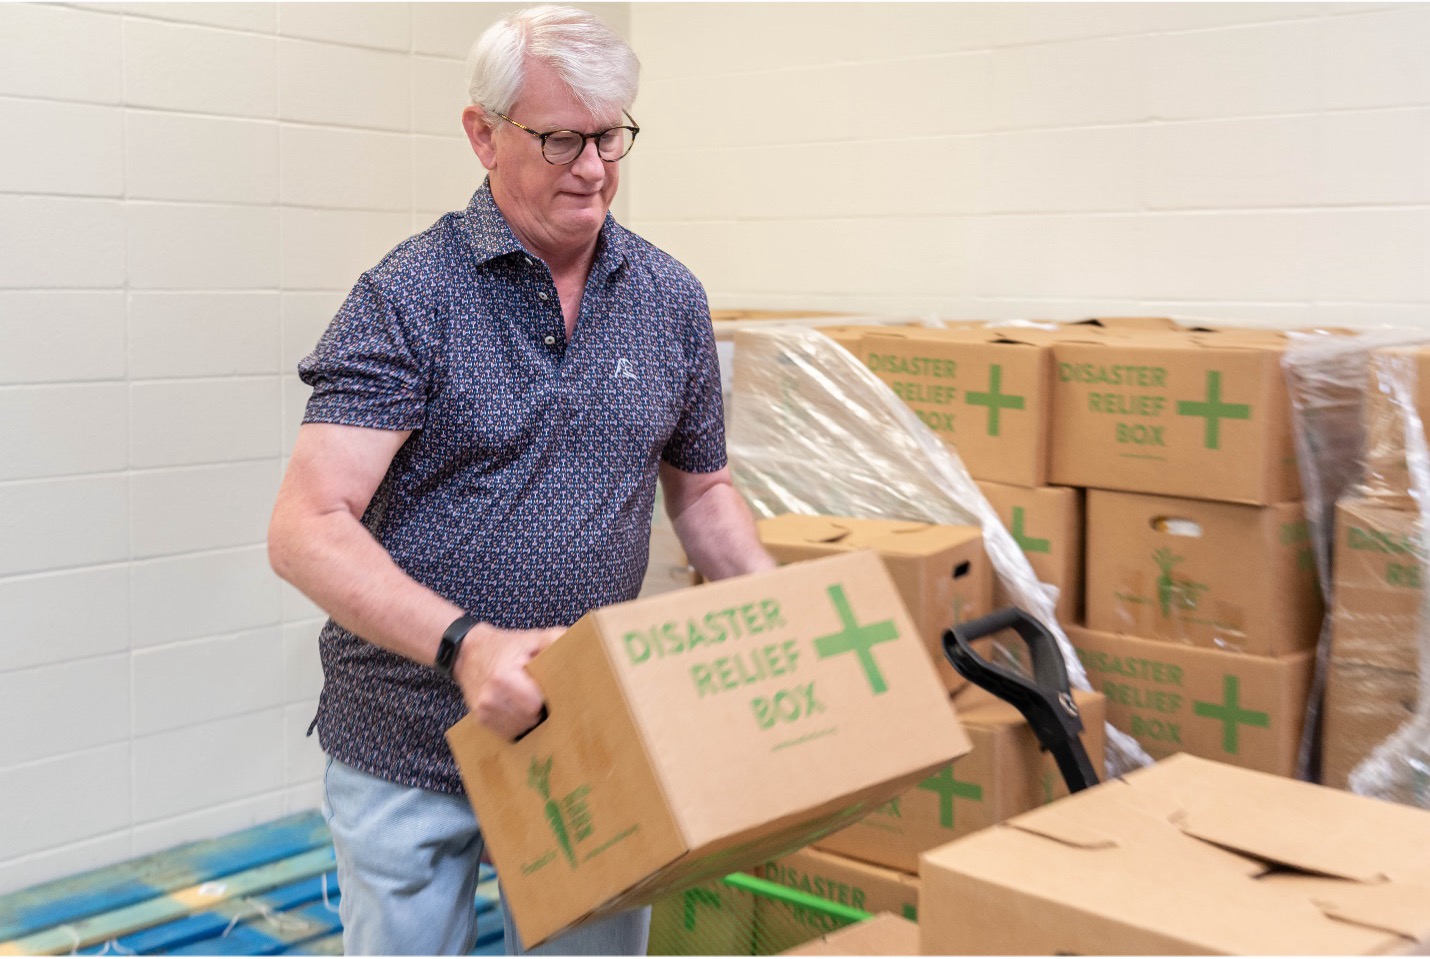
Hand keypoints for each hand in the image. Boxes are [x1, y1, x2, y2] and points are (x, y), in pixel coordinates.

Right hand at [453, 622, 562, 739]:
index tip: (549, 689)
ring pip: (520, 729)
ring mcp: (483, 711)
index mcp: (503, 677)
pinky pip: (508, 734)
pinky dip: (516, 725)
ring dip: (528, 719)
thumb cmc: (505, 647)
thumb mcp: (531, 638)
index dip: (546, 698)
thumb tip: (580, 644)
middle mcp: (489, 697)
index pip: (535, 704)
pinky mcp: (480, 720)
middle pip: (530, 719)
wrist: (467, 653)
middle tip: (540, 695)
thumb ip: (555, 640)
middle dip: (539, 710)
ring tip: (527, 701)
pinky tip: (517, 709)